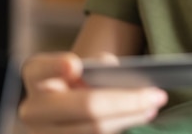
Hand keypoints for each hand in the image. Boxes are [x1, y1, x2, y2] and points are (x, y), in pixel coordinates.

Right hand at [18, 52, 167, 133]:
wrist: (61, 108)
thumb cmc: (77, 80)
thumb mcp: (82, 66)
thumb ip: (97, 66)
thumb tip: (119, 78)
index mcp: (36, 76)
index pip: (42, 69)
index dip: (56, 67)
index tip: (75, 65)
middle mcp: (33, 109)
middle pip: (87, 106)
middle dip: (128, 101)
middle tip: (157, 95)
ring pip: (95, 130)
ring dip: (130, 118)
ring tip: (153, 107)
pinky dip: (121, 127)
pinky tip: (140, 117)